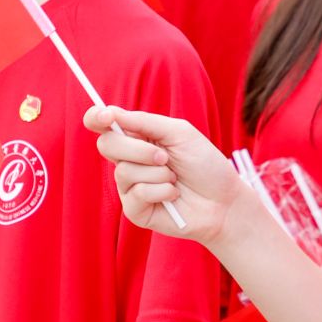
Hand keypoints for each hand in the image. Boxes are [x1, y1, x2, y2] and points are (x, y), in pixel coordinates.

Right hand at [86, 105, 246, 243]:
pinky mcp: (135, 210)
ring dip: (158, 173)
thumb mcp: (179, 133)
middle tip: (164, 157)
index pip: (103, 125)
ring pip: (124, 171)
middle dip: (138, 149)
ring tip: (175, 178)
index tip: (107, 117)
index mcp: (137, 138)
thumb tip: (111, 111)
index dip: (97, 118)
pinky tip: (174, 194)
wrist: (223, 200)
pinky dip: (162, 191)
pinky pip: (137, 194)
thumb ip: (145, 122)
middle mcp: (128, 160)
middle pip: (107, 145)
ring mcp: (129, 186)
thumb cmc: (204, 164)